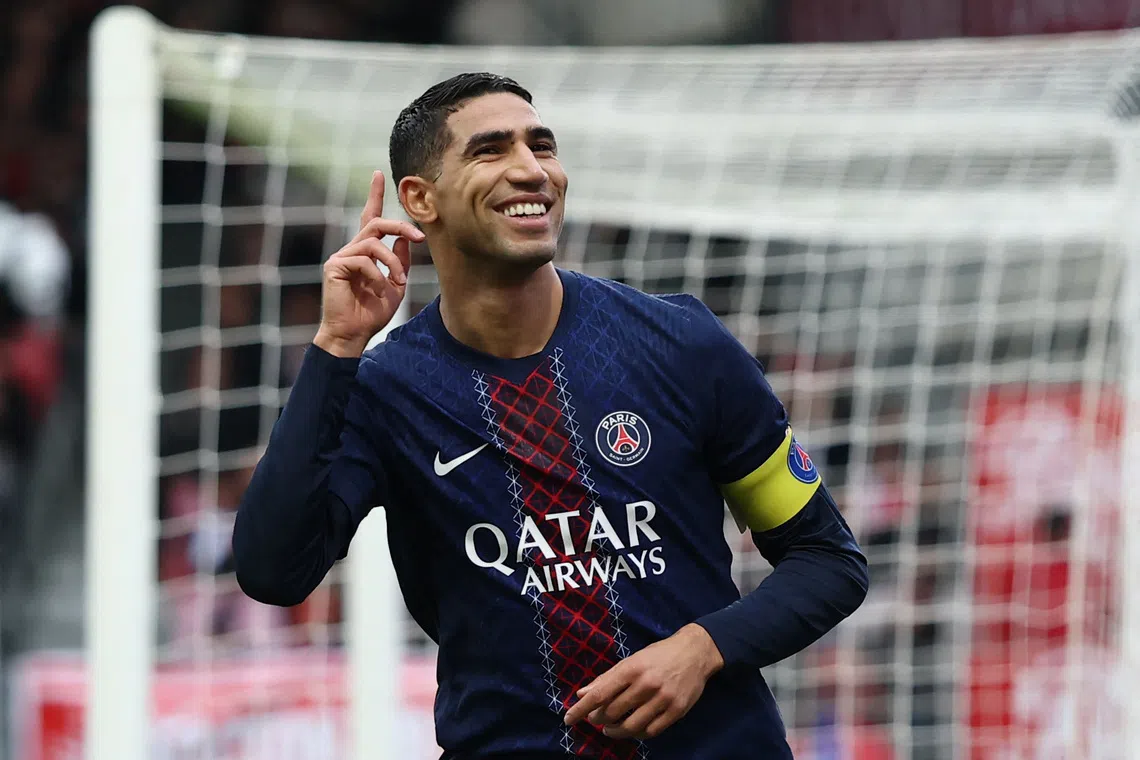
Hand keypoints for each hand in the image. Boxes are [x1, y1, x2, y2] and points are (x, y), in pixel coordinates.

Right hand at [314, 170, 424, 356]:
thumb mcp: (395, 285)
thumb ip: (400, 261)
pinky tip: (377, 288)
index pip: (370, 218)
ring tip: (397, 280)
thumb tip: (406, 238)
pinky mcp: (335, 266)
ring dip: (393, 261)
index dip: (374, 196)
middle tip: (418, 235)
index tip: (379, 174)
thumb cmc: (371, 313)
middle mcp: (352, 250)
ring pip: (373, 242)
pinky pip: (363, 260)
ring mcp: (341, 257)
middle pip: (376, 224)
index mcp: (365, 252)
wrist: (352, 334)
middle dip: (400, 226)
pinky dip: (376, 274)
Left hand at [563, 623, 724, 740]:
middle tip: (596, 719)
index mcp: (632, 668)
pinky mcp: (676, 710)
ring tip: (610, 729)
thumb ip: (606, 678)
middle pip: (613, 712)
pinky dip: (637, 734)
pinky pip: (651, 731)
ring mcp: (663, 699)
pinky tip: (631, 730)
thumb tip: (582, 694)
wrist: (695, 652)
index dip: (581, 709)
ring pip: (631, 726)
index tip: (568, 719)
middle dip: (599, 719)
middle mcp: (646, 684)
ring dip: (615, 731)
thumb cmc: (658, 655)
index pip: (600, 694)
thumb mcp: (631, 660)